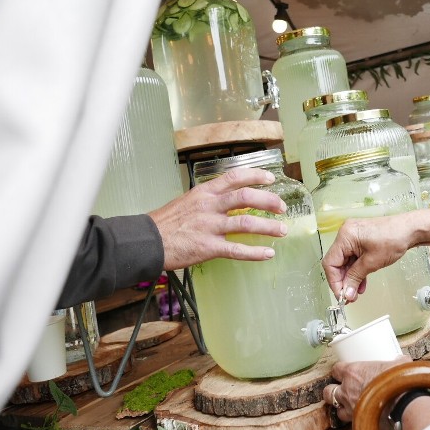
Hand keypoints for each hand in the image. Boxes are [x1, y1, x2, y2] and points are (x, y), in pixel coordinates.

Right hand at [148, 168, 286, 270]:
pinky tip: (268, 253)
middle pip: (246, 197)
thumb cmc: (165, 222)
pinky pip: (237, 249)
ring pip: (246, 223)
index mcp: (204, 193)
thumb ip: (208, 199)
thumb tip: (227, 199)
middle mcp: (210, 206)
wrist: (147, 241)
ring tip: (282, 230)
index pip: (235, 177)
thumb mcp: (186, 201)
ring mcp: (210, 227)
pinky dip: (256, 252)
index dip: (256, 176)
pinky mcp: (208, 247)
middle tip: (282, 207)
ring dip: (268, 227)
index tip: (271, 180)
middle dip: (269, 201)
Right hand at [322, 213, 416, 301]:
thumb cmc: (394, 238)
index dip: (334, 281)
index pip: (330, 262)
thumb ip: (355, 278)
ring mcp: (353, 237)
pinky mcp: (360, 240)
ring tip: (356, 292)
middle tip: (349, 296)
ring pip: (346, 262)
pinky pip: (353, 258)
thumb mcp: (372, 262)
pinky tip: (361, 282)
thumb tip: (346, 292)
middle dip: (343, 281)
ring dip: (350, 277)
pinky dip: (356, 270)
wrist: (410, 230)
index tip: (341, 294)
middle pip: (337, 262)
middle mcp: (346, 234)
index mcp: (345, 236)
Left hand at [322, 356, 411, 422]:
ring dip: (341, 408)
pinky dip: (354, 421)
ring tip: (350, 407)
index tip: (344, 372)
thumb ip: (396, 362)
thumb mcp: (398, 365)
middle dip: (333, 391)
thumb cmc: (398, 382)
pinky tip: (362, 419)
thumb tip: (402, 360)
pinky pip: (350, 423)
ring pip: (336, 410)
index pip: (336, 370)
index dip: (339, 371)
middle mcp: (347, 390)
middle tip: (342, 391)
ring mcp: (350, 408)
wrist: (404, 404)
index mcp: (353, 372)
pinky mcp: (358, 423)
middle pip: (329, 391)